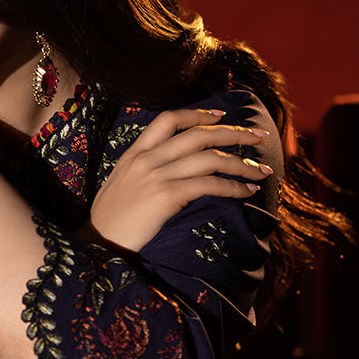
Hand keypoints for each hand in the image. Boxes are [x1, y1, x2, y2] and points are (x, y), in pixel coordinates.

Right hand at [83, 108, 272, 252]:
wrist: (96, 244)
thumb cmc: (110, 221)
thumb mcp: (121, 184)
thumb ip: (144, 169)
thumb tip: (175, 168)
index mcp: (134, 153)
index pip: (169, 119)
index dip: (198, 114)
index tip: (221, 115)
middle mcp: (146, 159)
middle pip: (198, 135)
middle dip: (234, 133)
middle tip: (259, 136)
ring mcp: (156, 176)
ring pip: (209, 159)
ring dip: (242, 163)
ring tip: (261, 170)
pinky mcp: (166, 196)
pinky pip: (209, 185)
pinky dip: (233, 187)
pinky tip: (246, 192)